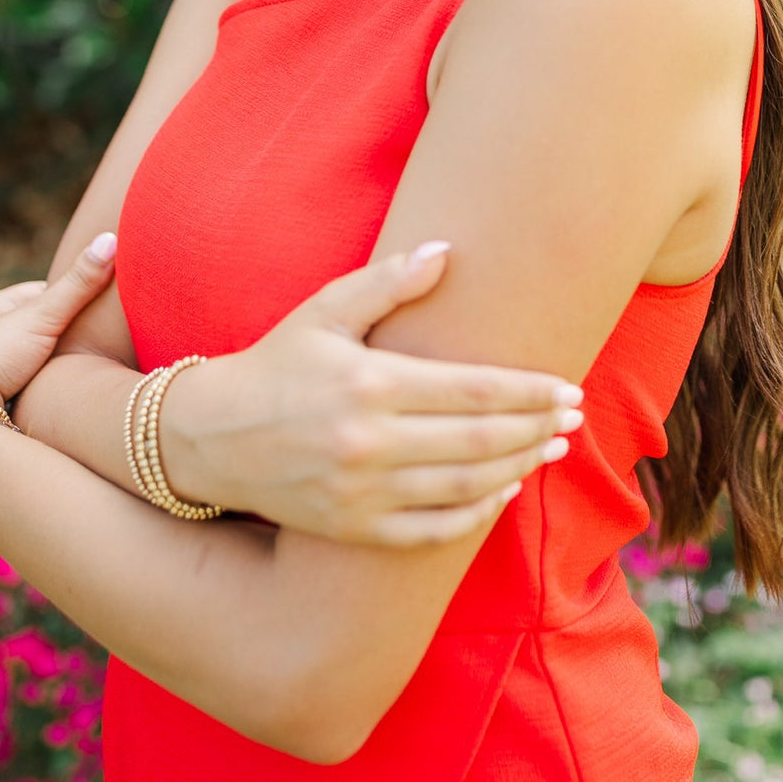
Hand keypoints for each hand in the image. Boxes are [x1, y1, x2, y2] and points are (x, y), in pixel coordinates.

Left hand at [0, 235, 119, 412]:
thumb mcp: (41, 315)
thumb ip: (78, 284)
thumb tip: (111, 238)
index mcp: (0, 306)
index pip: (46, 293)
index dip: (77, 295)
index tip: (105, 304)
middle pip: (42, 326)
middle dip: (69, 332)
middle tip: (104, 340)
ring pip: (36, 358)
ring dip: (57, 364)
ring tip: (87, 369)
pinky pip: (29, 384)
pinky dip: (46, 386)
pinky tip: (62, 393)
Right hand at [158, 242, 584, 545]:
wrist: (208, 438)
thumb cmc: (276, 363)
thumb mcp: (325, 311)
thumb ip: (388, 283)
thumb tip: (447, 251)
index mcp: (370, 383)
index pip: (473, 390)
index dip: (528, 392)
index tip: (567, 388)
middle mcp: (368, 442)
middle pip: (478, 442)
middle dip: (535, 429)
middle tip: (574, 419)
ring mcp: (360, 492)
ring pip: (462, 487)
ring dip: (516, 469)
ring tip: (550, 450)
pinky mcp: (351, 528)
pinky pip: (429, 530)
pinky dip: (473, 515)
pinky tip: (502, 493)